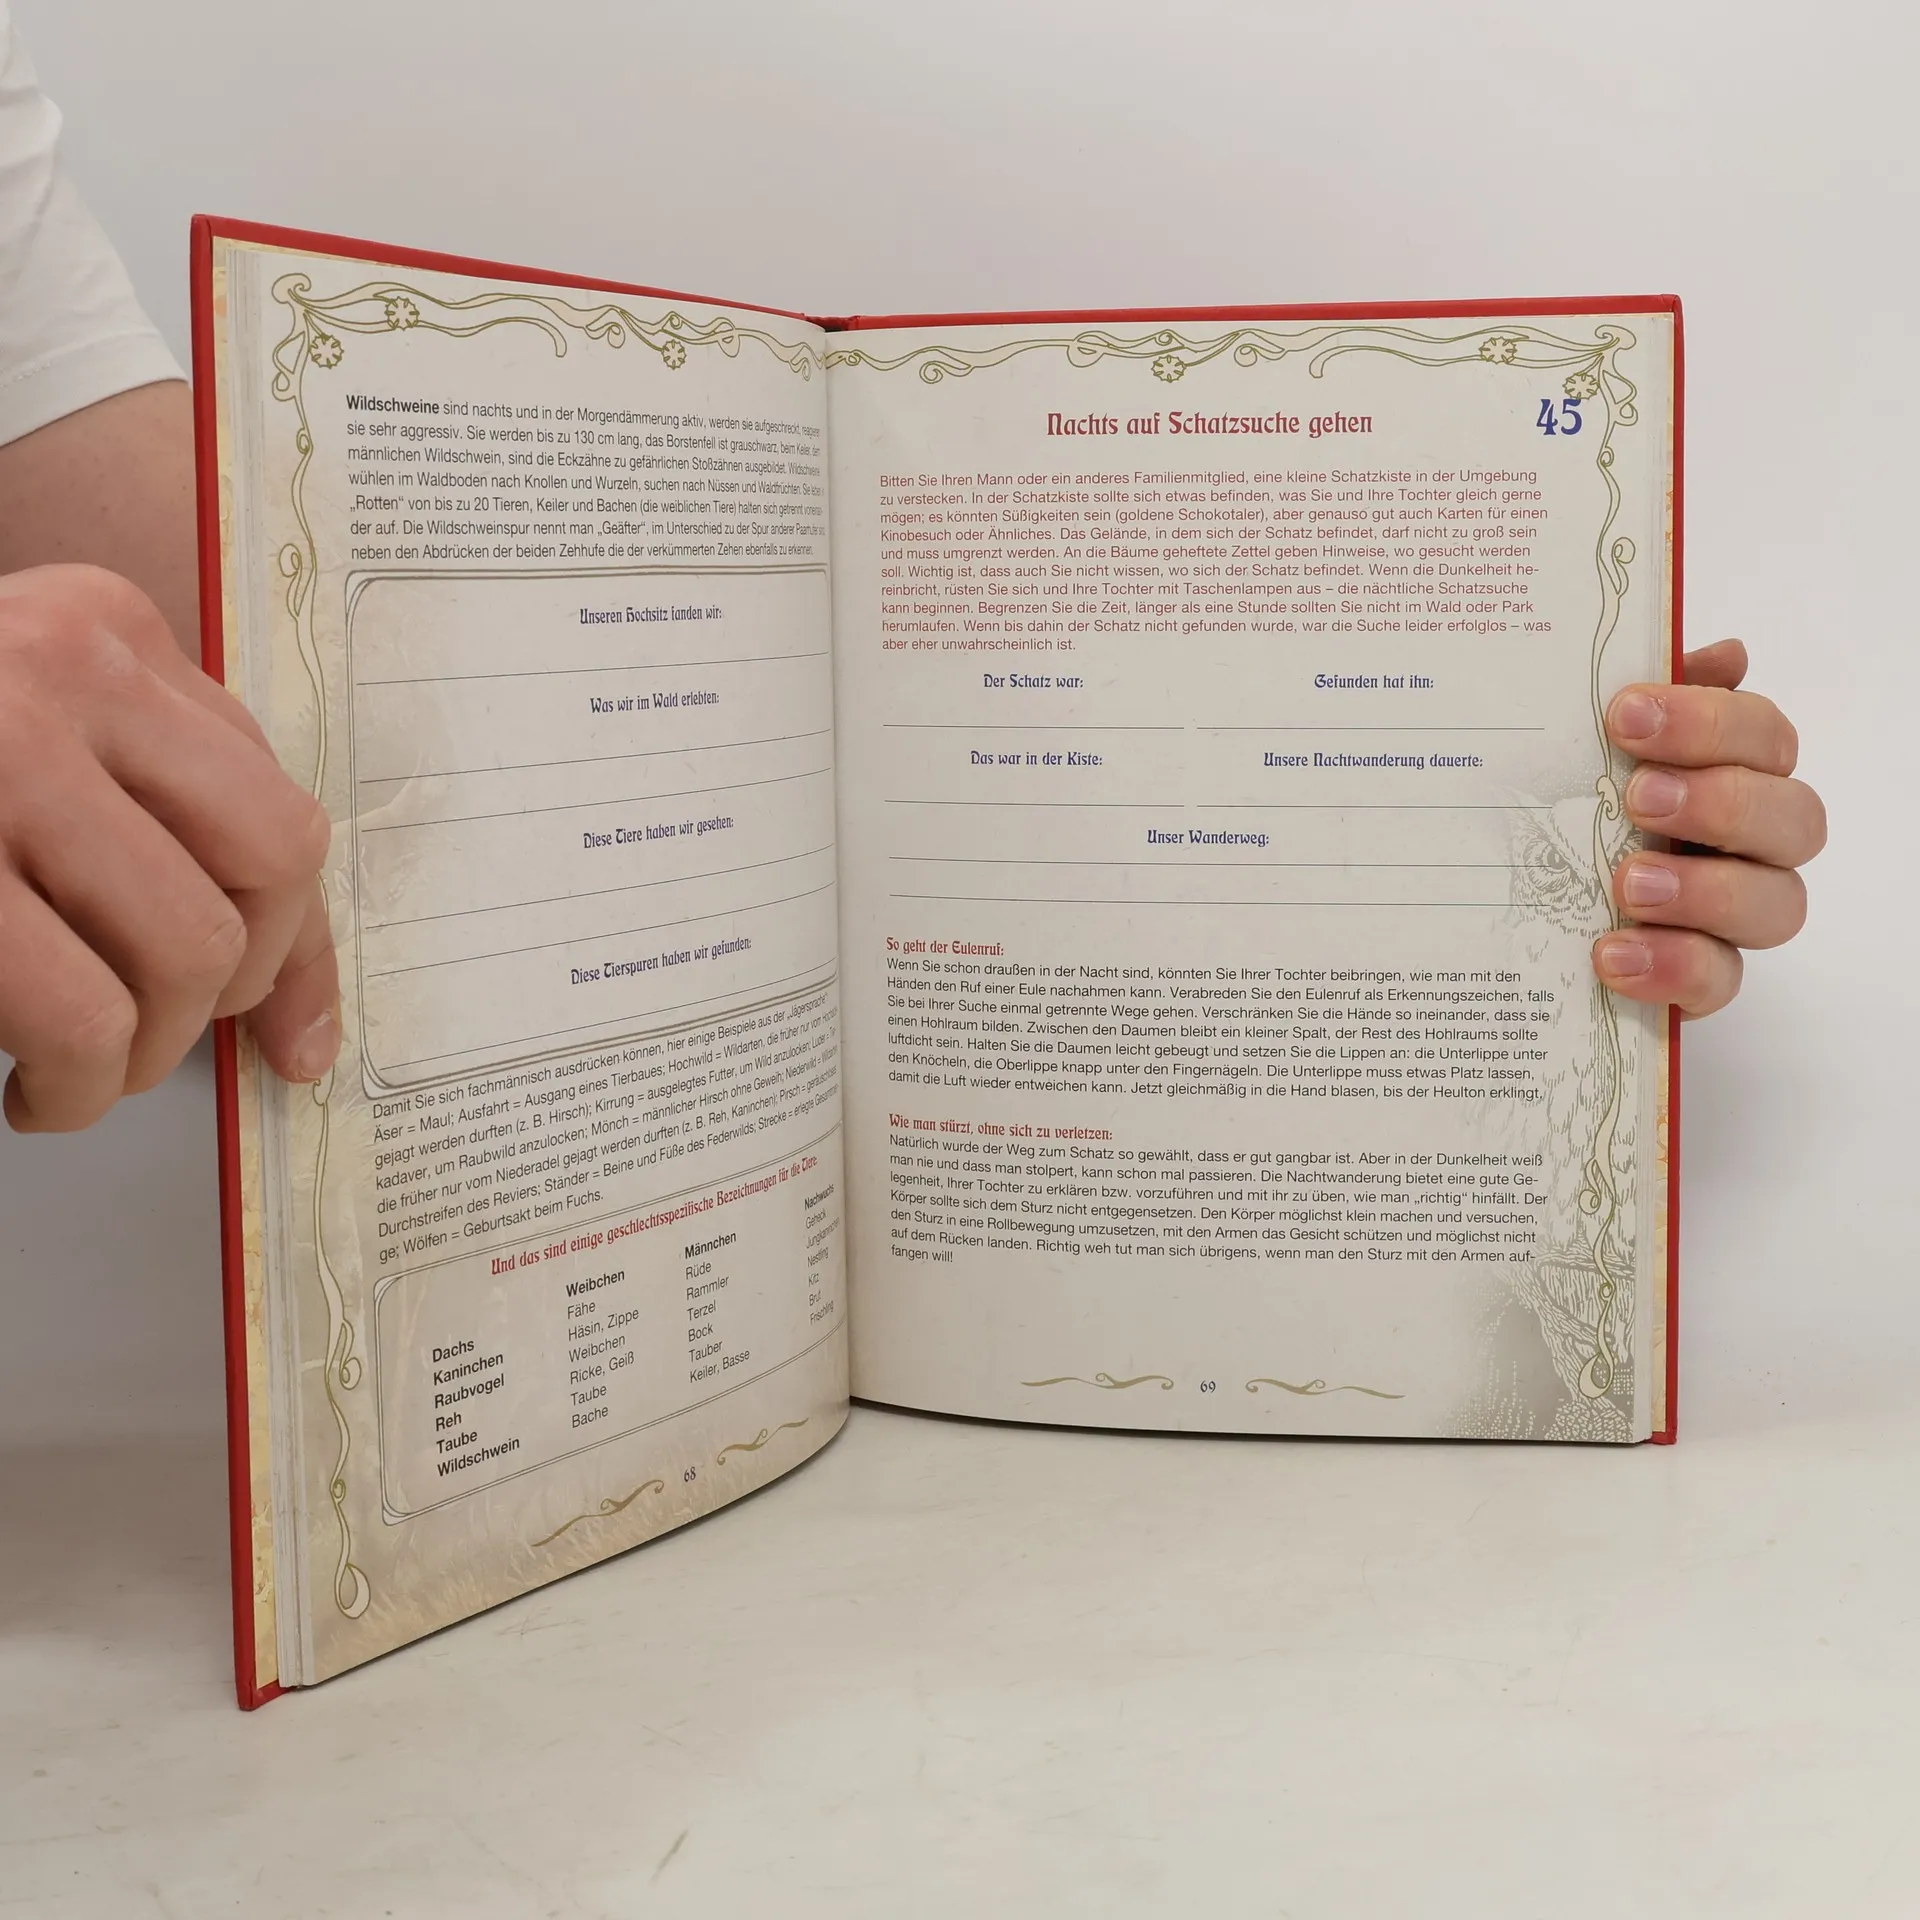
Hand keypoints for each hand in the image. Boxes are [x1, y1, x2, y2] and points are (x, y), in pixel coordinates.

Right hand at [0, 564, 339, 1130]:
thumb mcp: (38, 743)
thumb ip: (154, 819)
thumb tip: (291, 1012)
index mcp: (103, 628)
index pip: (272, 802)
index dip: (294, 942)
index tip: (287, 1030)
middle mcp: (63, 667)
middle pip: (262, 866)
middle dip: (227, 989)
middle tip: (150, 1037)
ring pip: (183, 948)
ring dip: (142, 1052)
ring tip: (71, 1072)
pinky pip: (78, 1011)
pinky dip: (74, 1084)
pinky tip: (25, 1087)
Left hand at [1593, 639, 1824, 1017]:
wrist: (1519, 910)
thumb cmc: (1572, 809)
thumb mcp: (1585, 748)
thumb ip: (1651, 698)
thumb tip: (1725, 655)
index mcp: (1731, 774)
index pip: (1763, 736)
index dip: (1709, 721)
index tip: (1624, 715)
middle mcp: (1750, 844)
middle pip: (1795, 818)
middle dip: (1721, 802)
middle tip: (1640, 797)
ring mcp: (1733, 917)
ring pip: (1779, 905)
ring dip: (1706, 890)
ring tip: (1628, 885)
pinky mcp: (1701, 979)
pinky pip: (1720, 980)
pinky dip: (1673, 964)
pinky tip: (1613, 953)